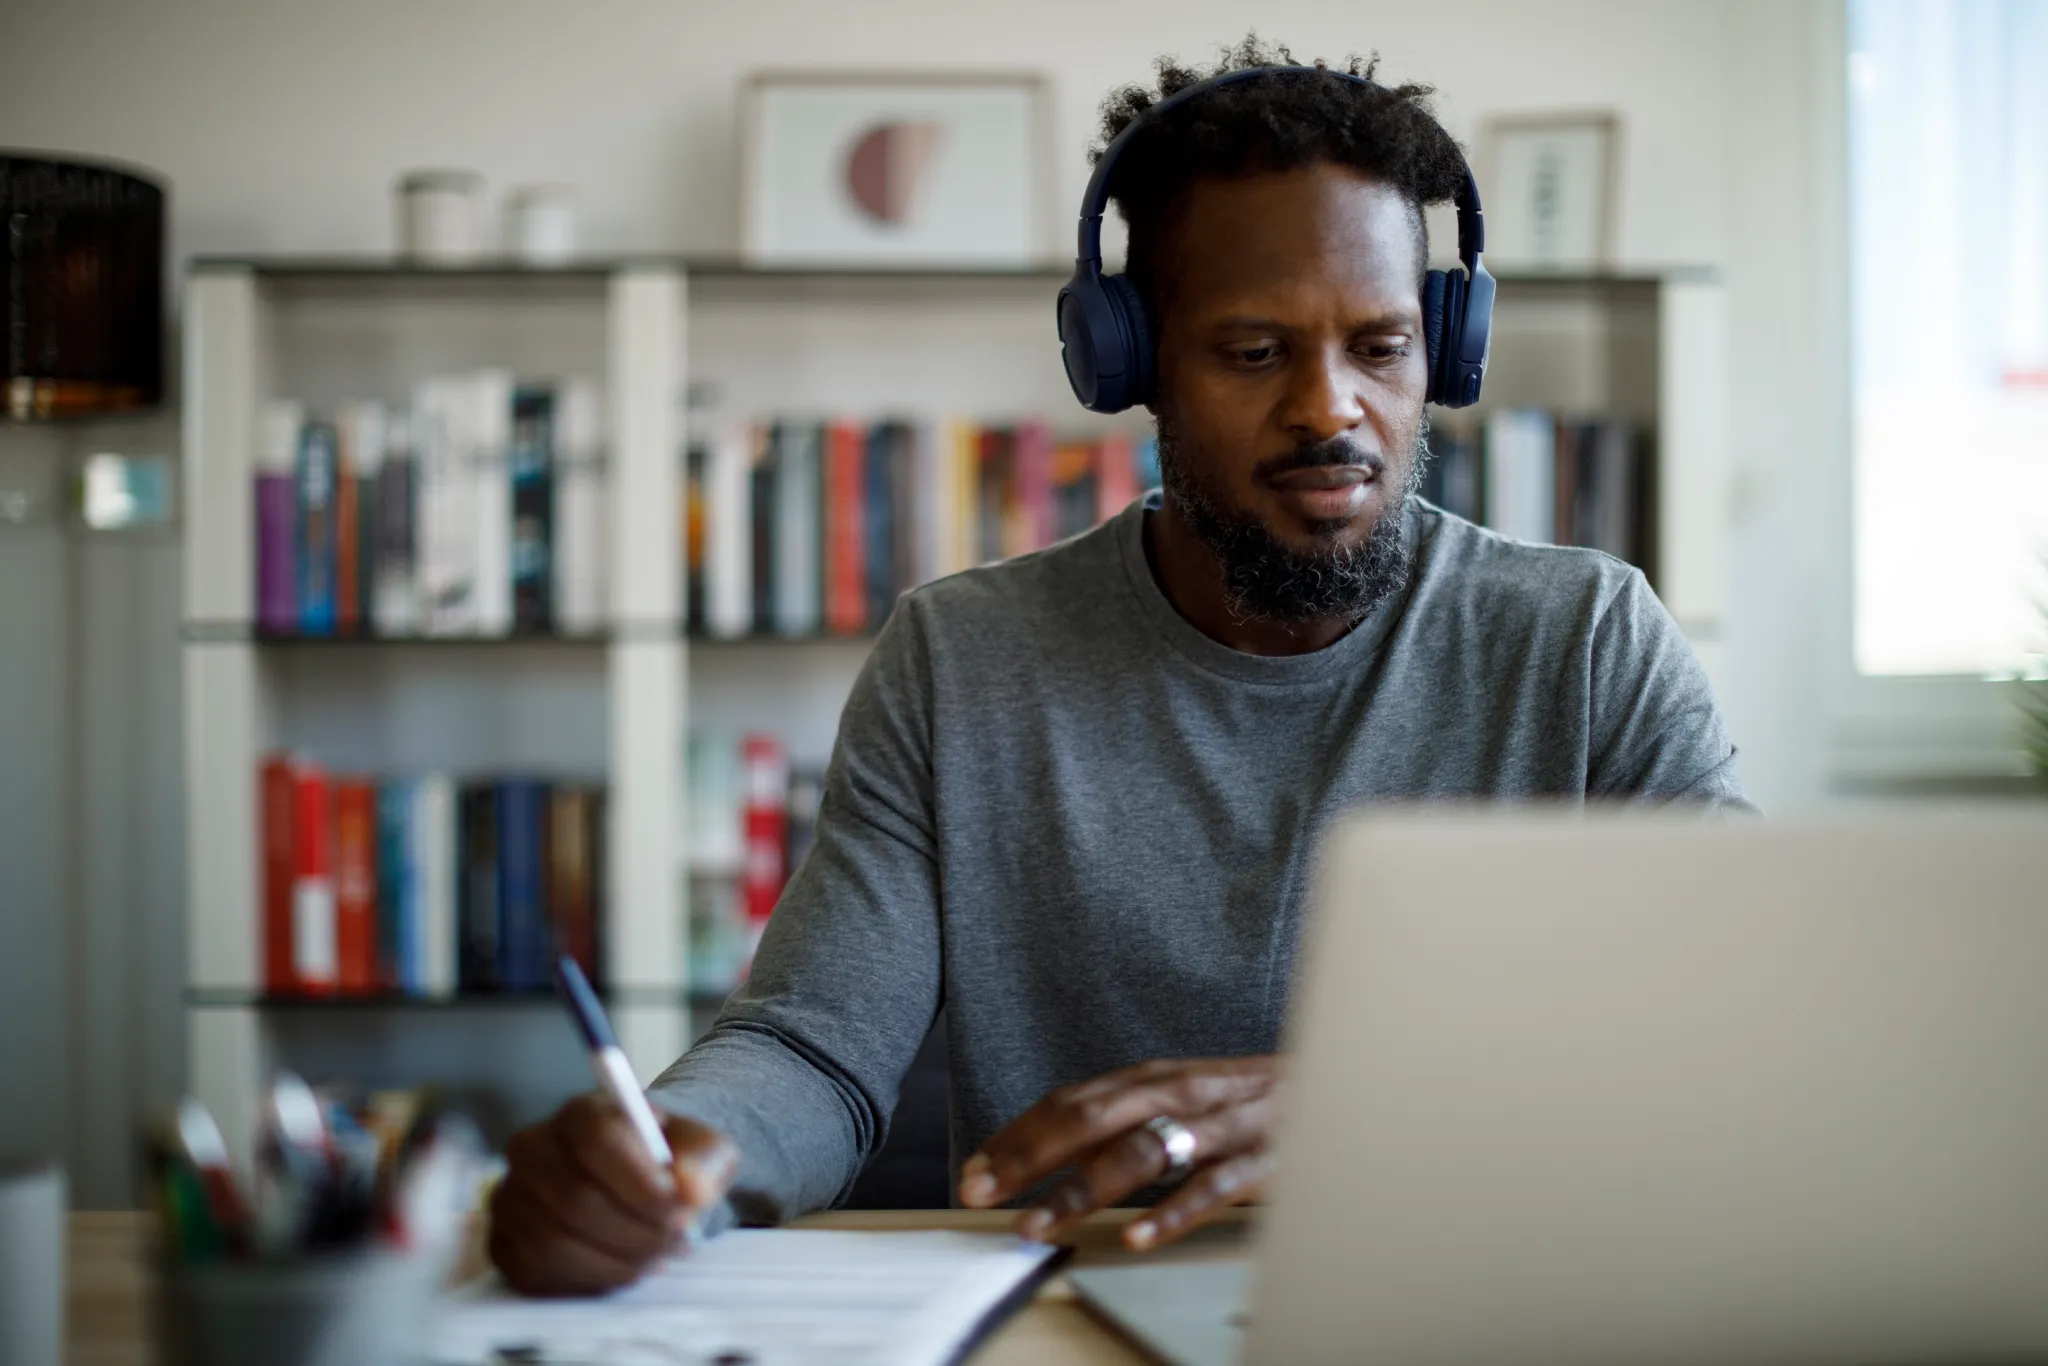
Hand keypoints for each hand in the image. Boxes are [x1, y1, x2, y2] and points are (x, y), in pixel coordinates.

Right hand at [488, 1093, 737, 1295]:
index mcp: (582, 1112)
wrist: (640, 1185)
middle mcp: (533, 1147)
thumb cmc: (668, 1164)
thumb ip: (706, 1163)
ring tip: (655, 1254)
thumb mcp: (703, 1151)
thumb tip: (692, 1189)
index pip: (598, 1139)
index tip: (679, 1207)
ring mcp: (510, 1196)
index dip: (640, 1181)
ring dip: (616, 1260)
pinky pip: (539, 1271)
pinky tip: (622, 1267)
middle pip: (575, 1199)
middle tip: (675, 1240)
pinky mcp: (503, 1242)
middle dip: (636, 1231)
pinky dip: (589, 1278)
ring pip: (555, 1242)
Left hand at [958, 1056, 1277, 1251]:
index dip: (1018, 1135)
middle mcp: (1184, 1093)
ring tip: (1039, 1222)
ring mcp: (1224, 1124)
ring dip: (1081, 1189)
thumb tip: (1056, 1150)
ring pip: (1142, 1151)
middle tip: (981, 1193)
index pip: (1071, 1102)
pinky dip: (1172, 1212)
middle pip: (1091, 1118)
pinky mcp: (1265, 1158)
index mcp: (1158, 1078)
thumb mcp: (1187, 1098)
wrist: (1351, 1079)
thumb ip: (1130, 1118)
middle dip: (1028, 1156)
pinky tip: (1136, 1236)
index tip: (973, 1170)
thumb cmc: (1257, 1101)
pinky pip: (1213, 1186)